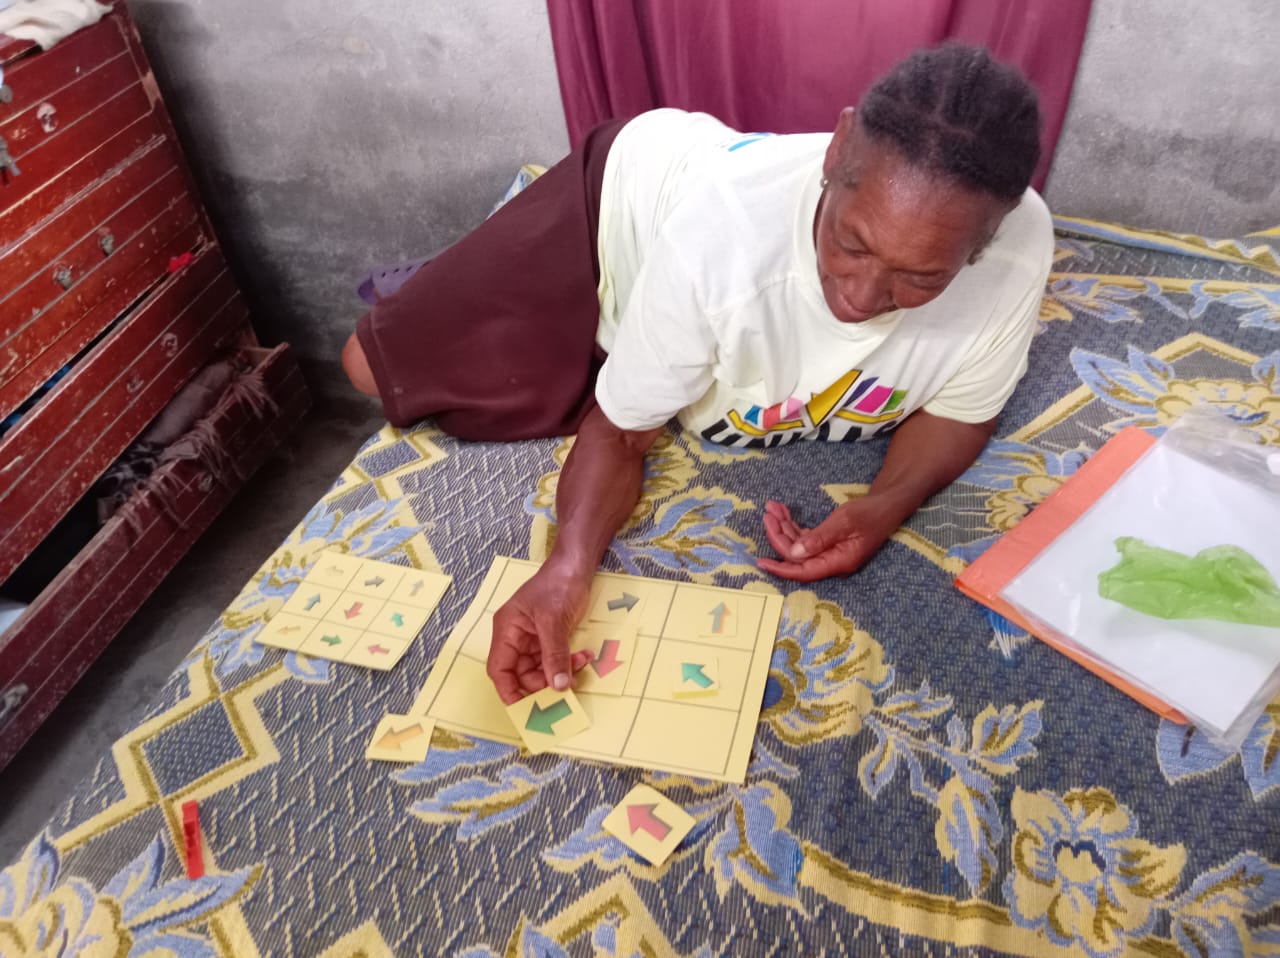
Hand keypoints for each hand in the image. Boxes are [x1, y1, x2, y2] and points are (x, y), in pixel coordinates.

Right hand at [486, 563, 595, 704]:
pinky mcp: (550, 639)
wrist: (576, 566)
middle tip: (565, 686)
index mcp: (507, 630)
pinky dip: (570, 662)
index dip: (508, 691)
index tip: (525, 709)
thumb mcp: (553, 620)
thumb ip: (554, 655)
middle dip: (544, 682)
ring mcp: (533, 639)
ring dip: (562, 671)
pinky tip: (584, 655)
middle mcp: (516, 638)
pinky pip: (556, 660)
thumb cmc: (557, 585)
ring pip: (542, 669)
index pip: (499, 668)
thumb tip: (558, 686)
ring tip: (581, 663)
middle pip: (522, 674)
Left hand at [758, 497, 902, 581]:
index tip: (762, 562)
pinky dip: (793, 525)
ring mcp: (830, 552)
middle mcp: (832, 561)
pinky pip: (805, 538)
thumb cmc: (871, 512)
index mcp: (839, 561)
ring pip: (799, 546)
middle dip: (779, 536)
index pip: (804, 572)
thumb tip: (794, 554)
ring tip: (772, 508)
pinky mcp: (828, 542)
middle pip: (798, 557)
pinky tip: (783, 511)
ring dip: (784, 527)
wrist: (888, 504)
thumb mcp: (845, 521)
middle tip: (768, 515)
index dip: (781, 568)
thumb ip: (820, 538)